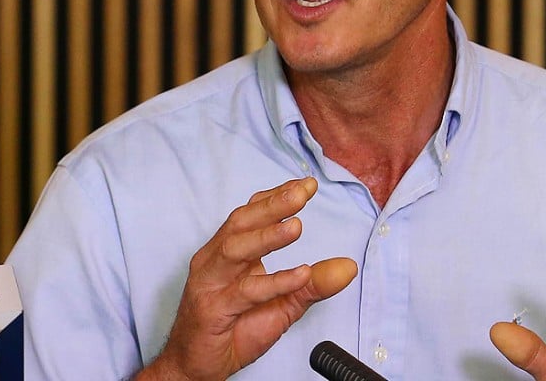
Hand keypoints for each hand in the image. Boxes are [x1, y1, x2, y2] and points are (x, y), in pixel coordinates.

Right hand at [143, 177, 356, 380]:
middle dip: (273, 205)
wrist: (197, 366)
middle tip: (302, 192)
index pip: (251, 214)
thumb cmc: (233, 329)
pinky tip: (299, 274)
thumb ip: (312, 283)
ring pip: (236, 250)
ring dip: (267, 235)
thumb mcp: (283, 304)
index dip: (277, 196)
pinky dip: (273, 282)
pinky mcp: (212, 309)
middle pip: (242, 222)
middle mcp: (215, 260)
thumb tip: (348, 266)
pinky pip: (244, 292)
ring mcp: (210, 283)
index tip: (306, 184)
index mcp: (228, 251)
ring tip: (297, 226)